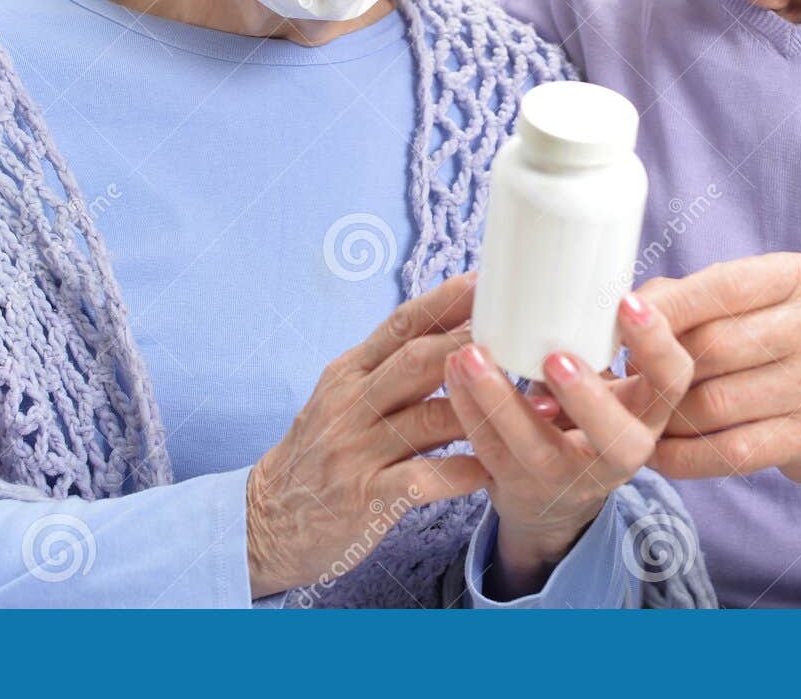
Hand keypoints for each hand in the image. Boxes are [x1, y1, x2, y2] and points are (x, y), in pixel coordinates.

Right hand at [245, 274, 490, 597]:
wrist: (267, 521)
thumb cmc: (322, 453)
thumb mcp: (343, 397)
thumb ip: (389, 366)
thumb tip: (452, 330)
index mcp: (349, 372)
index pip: (400, 324)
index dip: (445, 300)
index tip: (488, 280)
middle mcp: (350, 403)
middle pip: (417, 361)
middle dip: (472, 345)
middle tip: (522, 334)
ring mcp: (356, 450)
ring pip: (427, 418)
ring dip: (482, 411)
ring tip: (533, 406)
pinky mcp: (364, 497)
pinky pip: (421, 479)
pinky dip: (459, 473)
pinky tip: (491, 470)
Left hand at [446, 291, 692, 596]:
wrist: (553, 492)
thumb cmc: (585, 411)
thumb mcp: (613, 384)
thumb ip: (603, 337)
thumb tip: (580, 254)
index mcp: (649, 413)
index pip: (671, 380)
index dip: (655, 344)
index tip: (626, 300)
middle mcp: (619, 452)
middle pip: (617, 438)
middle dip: (587, 398)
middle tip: (555, 357)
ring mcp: (568, 477)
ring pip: (537, 449)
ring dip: (500, 402)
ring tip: (469, 355)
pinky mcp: (519, 486)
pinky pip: (490, 451)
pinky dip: (469, 410)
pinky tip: (452, 374)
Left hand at [644, 253, 800, 485]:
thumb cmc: (774, 341)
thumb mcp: (747, 302)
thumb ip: (686, 297)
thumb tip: (624, 313)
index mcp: (799, 277)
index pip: (719, 287)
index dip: (663, 308)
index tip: (620, 319)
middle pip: (712, 347)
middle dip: (658, 365)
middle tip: (627, 378)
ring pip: (714, 403)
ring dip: (664, 415)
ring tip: (638, 415)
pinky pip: (730, 451)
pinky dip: (683, 455)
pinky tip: (657, 453)